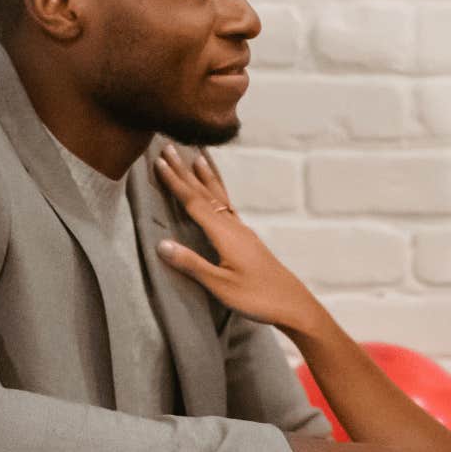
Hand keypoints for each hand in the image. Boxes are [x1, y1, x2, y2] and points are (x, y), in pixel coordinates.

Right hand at [153, 144, 325, 334]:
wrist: (292, 303)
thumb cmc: (256, 297)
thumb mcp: (220, 285)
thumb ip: (191, 264)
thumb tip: (161, 244)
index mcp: (225, 233)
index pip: (194, 202)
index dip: (175, 182)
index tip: (159, 162)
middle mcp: (234, 225)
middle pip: (205, 192)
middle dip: (185, 171)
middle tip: (169, 148)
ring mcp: (242, 230)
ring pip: (219, 196)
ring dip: (204, 176)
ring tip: (198, 156)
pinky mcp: (247, 237)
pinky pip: (227, 204)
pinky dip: (218, 191)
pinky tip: (217, 192)